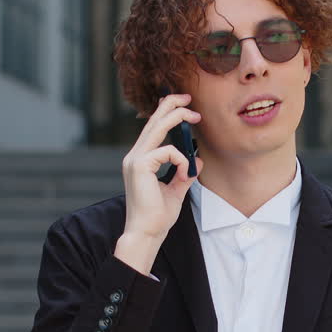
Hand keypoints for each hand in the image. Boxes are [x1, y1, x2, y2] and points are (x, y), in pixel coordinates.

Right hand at [114, 93, 203, 273]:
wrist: (147, 233)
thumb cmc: (158, 216)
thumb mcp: (176, 190)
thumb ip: (185, 173)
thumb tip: (197, 158)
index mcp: (140, 161)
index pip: (152, 129)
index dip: (166, 113)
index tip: (184, 106)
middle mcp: (134, 157)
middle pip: (152, 121)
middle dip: (171, 104)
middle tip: (189, 98)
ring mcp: (134, 160)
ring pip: (157, 127)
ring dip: (178, 117)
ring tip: (195, 117)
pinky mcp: (140, 166)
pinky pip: (168, 152)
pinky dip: (182, 161)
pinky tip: (184, 175)